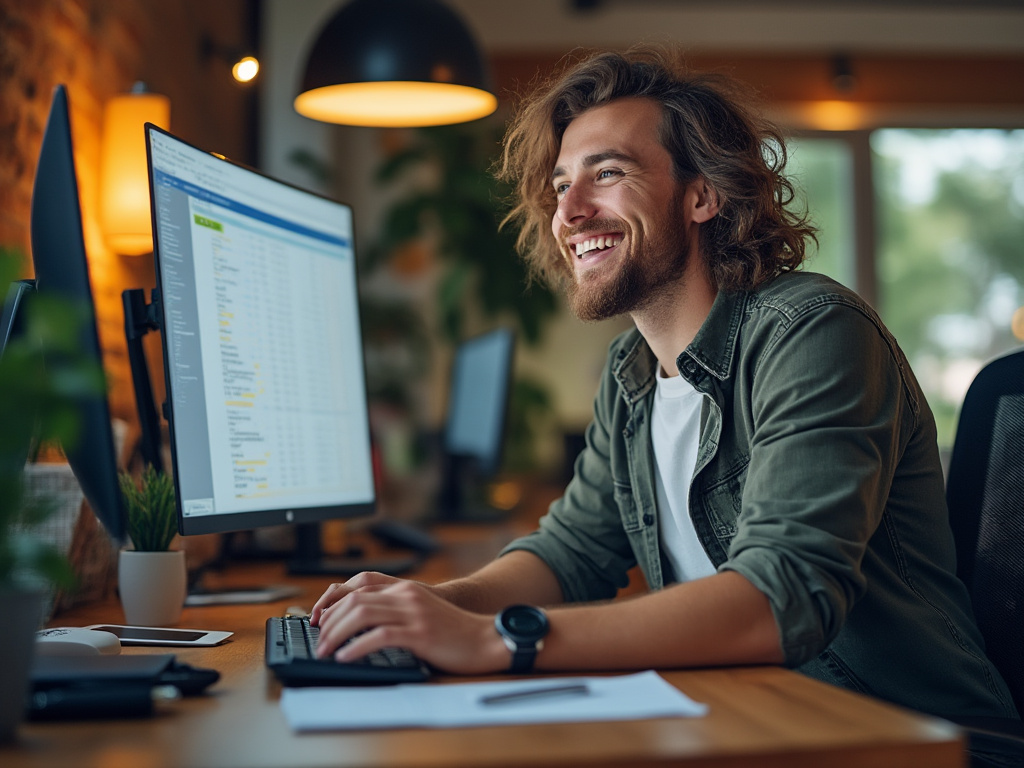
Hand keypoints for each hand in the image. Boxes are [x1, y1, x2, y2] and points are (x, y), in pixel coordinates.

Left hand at [313, 578, 510, 674]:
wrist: (486, 639)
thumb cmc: (453, 633)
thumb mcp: (420, 615)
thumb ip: (395, 615)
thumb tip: (356, 630)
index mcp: (404, 590)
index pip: (357, 587)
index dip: (332, 602)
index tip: (318, 620)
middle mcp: (406, 596)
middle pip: (354, 600)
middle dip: (328, 621)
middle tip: (318, 640)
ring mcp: (413, 613)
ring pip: (362, 615)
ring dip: (336, 633)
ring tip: (325, 650)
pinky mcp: (420, 633)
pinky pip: (380, 636)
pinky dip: (357, 647)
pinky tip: (346, 658)